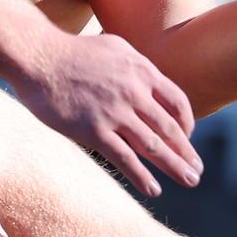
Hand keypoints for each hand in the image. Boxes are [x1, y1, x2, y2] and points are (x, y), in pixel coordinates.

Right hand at [15, 30, 202, 197]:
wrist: (39, 57)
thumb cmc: (73, 51)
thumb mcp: (115, 47)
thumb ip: (136, 66)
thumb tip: (150, 79)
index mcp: (141, 70)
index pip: (177, 102)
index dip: (186, 123)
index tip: (187, 139)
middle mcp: (134, 91)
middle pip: (170, 128)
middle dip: (186, 153)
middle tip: (197, 171)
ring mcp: (115, 112)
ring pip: (153, 146)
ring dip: (174, 167)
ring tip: (189, 182)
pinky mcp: (94, 130)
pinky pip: (125, 158)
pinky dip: (142, 176)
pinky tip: (153, 189)